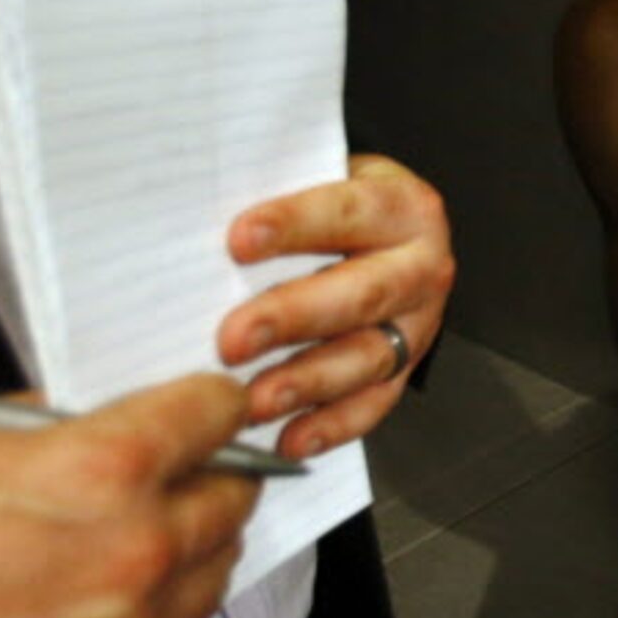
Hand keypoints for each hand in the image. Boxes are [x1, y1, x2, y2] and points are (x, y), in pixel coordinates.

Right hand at [0, 373, 258, 617]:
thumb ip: (47, 427)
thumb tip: (92, 427)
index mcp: (102, 471)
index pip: (212, 416)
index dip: (208, 406)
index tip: (204, 410)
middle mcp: (134, 556)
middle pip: (229, 500)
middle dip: (207, 478)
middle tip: (179, 475)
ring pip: (213, 577)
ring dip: (190, 552)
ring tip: (141, 541)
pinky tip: (119, 609)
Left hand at [217, 154, 453, 457]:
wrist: (380, 229)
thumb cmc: (333, 206)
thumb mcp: (316, 181)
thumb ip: (276, 196)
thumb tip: (197, 225)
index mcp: (401, 206)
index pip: (348, 211)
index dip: (294, 224)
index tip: (239, 241)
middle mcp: (420, 266)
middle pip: (361, 294)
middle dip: (292, 317)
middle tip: (233, 339)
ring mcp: (418, 322)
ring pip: (367, 356)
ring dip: (308, 381)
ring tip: (254, 400)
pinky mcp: (406, 367)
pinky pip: (374, 402)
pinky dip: (331, 425)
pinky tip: (289, 437)